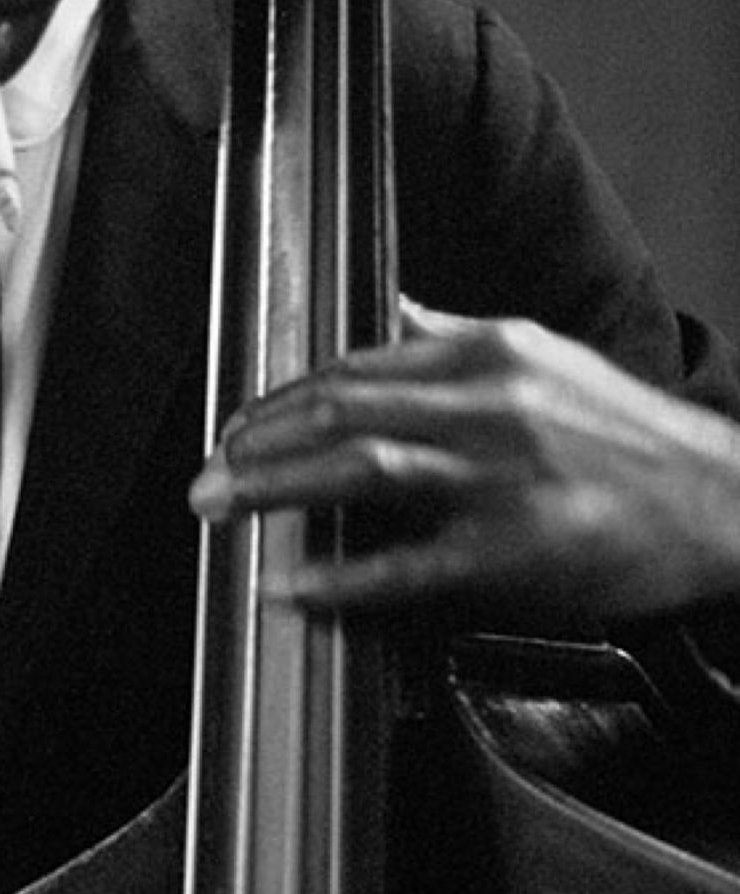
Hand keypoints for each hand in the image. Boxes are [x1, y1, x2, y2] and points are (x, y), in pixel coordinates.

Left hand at [190, 297, 739, 621]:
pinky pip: (407, 566)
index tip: (237, 422)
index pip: (356, 368)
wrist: (721, 502)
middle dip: (258, 440)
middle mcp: (488, 406)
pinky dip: (341, 577)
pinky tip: (291, 585)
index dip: (282, 397)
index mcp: (489, 354)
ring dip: (275, 488)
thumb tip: (392, 309)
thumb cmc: (628, 438)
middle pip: (342, 412)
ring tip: (221, 505)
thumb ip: (457, 337)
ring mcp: (498, 479)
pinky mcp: (511, 553)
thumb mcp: (545, 359)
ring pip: (361, 471)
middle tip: (205, 470)